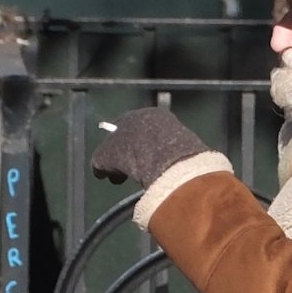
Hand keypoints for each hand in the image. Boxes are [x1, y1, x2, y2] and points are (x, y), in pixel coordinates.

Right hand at [89, 106, 212, 189]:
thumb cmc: (129, 153)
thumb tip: (101, 171)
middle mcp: (156, 117)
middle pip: (139, 138)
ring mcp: (176, 129)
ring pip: (156, 148)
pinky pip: (170, 158)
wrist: (167, 160)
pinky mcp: (191, 146)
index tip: (110, 167)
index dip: (112, 148)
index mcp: (135, 114)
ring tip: (143, 179)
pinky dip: (163, 167)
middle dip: (130, 157)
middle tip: (125, 175)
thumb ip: (100, 161)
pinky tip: (160, 178)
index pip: (119, 129)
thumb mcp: (104, 158)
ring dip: (147, 162)